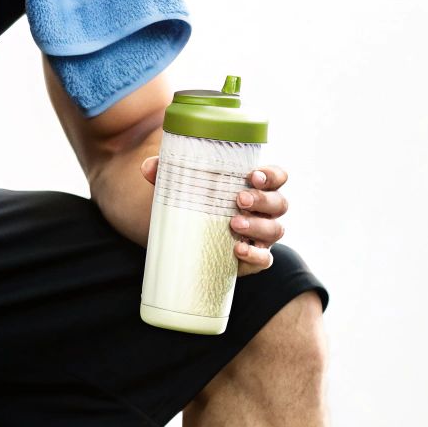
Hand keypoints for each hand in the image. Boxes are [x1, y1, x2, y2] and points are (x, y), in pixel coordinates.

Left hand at [142, 157, 287, 276]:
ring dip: (258, 225)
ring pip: (276, 229)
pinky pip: (265, 259)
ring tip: (233, 223)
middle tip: (238, 199)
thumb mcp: (180, 186)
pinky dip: (255, 255)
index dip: (272, 175)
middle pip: (280, 202)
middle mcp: (265, 210)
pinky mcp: (255, 258)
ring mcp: (263, 235)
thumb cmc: (192, 203)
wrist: (186, 239)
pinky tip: (238, 250)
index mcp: (254, 187)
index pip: (277, 177)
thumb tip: (148, 167)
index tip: (253, 176)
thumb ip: (166, 172)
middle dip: (262, 199)